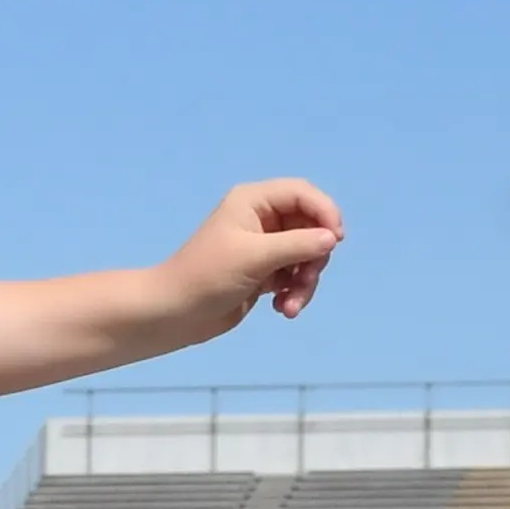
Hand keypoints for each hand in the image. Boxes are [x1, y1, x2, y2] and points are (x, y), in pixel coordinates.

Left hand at [158, 179, 345, 334]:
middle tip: (306, 279)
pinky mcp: (264, 273)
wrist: (174, 315)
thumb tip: (332, 239)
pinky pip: (294, 276)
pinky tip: (282, 309)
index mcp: (254, 201)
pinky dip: (294, 293)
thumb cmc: (208, 277)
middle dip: (314, 256)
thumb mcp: (255, 256)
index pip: (303, 194)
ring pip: (306, 256)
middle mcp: (261, 219)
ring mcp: (264, 247)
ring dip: (305, 282)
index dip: (325, 212)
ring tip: (290, 306)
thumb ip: (297, 244)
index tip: (335, 240)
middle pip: (310, 227)